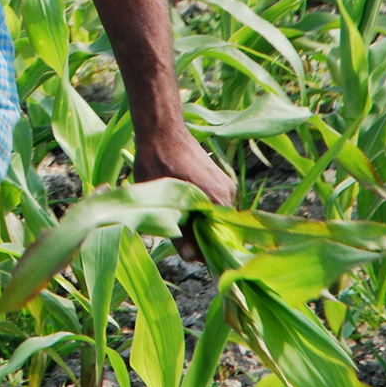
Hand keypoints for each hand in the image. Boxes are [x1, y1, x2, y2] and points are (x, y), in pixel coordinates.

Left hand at [134, 125, 235, 261]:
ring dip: (197, 221)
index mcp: (219, 199)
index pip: (221, 240)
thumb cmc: (156, 160)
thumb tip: (192, 258)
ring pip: (213, 217)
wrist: (161, 128)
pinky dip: (198, 209)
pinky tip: (179, 203)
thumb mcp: (161, 198)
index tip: (188, 252)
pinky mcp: (220, 181)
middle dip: (198, 235)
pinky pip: (212, 205)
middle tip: (176, 230)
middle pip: (218, 229)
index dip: (203, 250)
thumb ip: (178, 231)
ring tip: (175, 213)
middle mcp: (229, 194)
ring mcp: (227, 186)